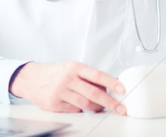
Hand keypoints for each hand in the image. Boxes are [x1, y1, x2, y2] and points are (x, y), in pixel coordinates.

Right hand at [9, 61, 125, 113]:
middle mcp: (68, 79)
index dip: (112, 83)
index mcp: (75, 67)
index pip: (98, 75)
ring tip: (102, 107)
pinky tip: (81, 105)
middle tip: (121, 108)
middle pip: (94, 93)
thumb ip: (89, 76)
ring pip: (85, 104)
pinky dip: (81, 109)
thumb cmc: (56, 72)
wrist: (31, 78)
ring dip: (97, 107)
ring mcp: (60, 92)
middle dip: (110, 102)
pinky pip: (74, 110)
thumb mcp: (73, 67)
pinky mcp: (54, 104)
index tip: (122, 89)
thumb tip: (109, 86)